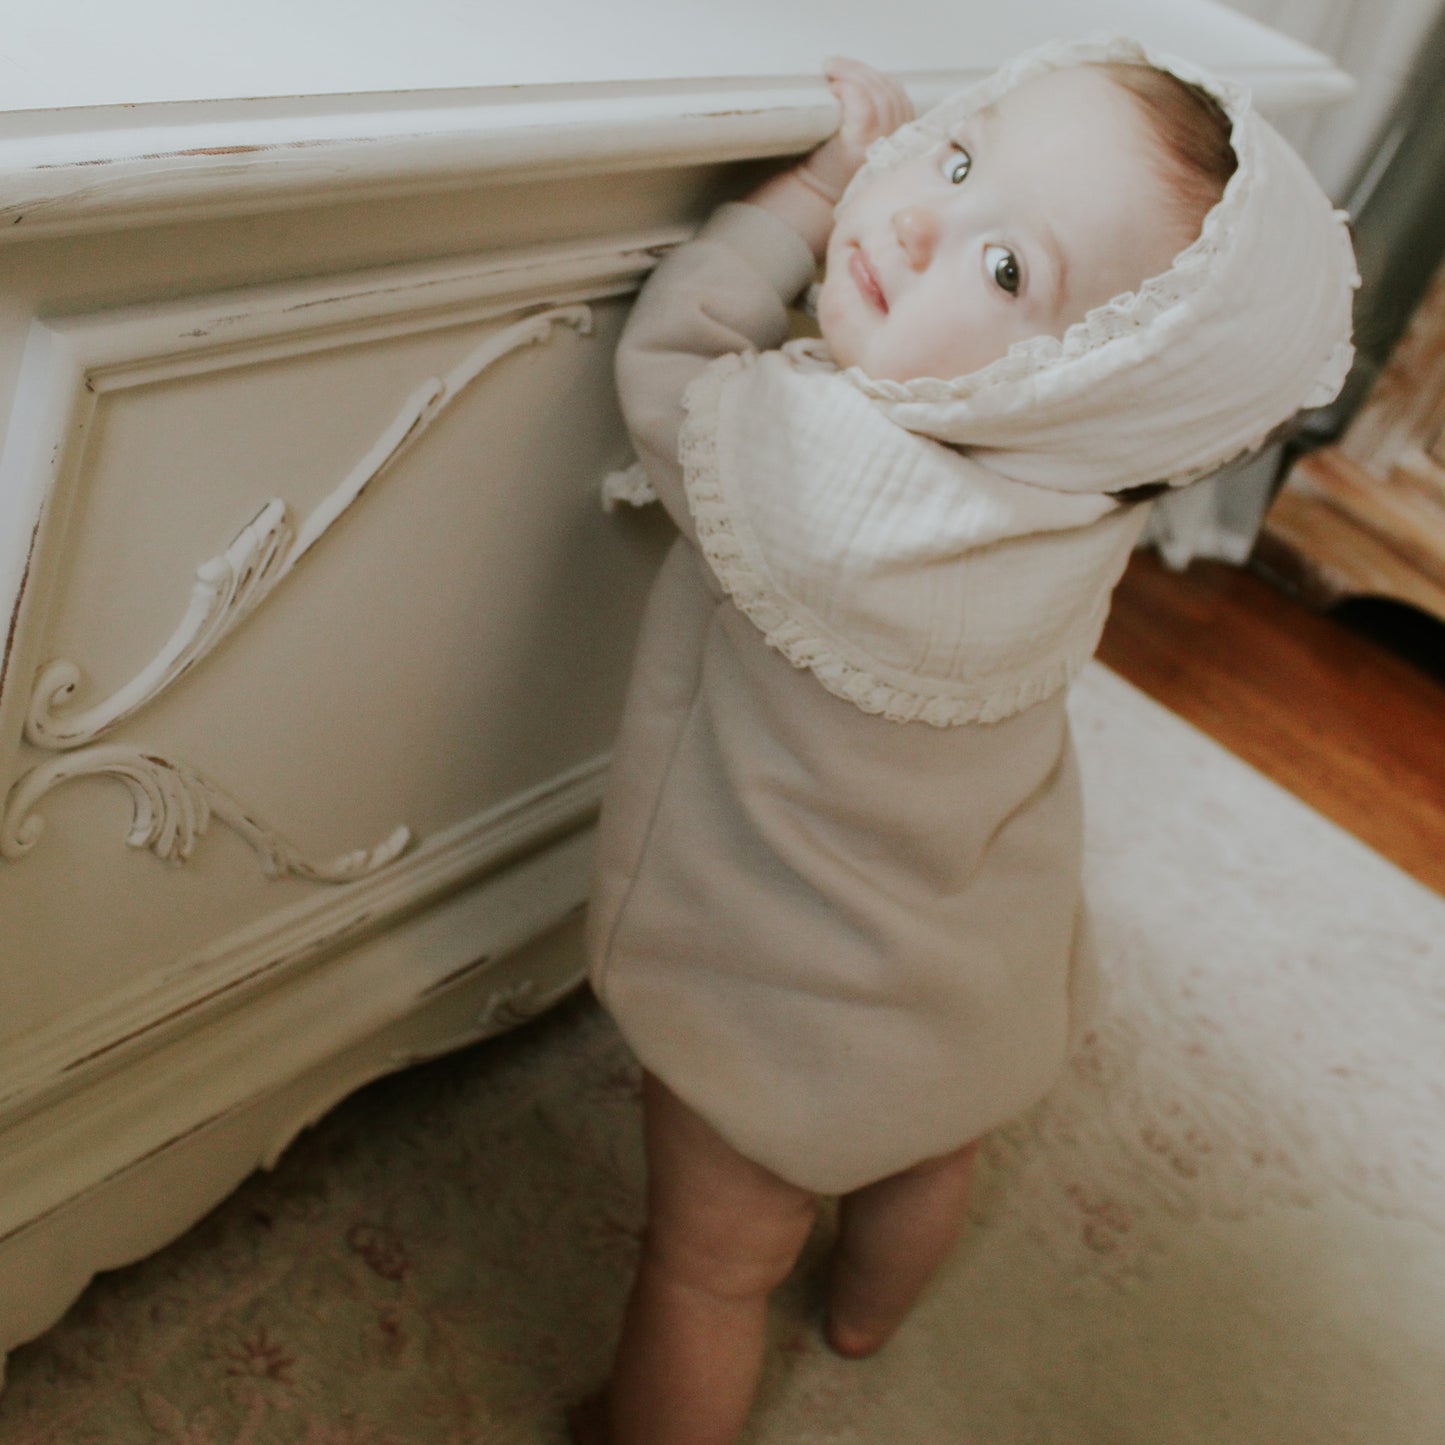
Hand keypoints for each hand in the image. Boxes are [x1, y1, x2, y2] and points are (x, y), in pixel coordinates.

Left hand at [797, 58, 914, 203]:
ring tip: (830, 71)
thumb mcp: (863, 133)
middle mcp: (899, 139)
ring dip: (852, 73)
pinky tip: (834, 89)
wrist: (817, 191)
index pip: (896, 94)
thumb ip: (871, 108)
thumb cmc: (835, 162)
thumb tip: (858, 72)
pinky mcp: (864, 145)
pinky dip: (850, 89)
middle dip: (859, 69)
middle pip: (888, 90)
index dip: (873, 75)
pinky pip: (864, 106)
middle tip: (832, 64)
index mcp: (902, 134)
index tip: (849, 68)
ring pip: (878, 93)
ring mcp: (884, 142)